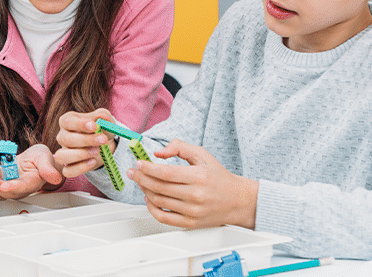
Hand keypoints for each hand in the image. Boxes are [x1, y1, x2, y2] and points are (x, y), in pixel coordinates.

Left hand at [0, 143, 63, 204]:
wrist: (33, 160)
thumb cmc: (40, 159)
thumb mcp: (45, 157)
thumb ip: (48, 167)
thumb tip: (56, 177)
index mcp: (32, 182)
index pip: (23, 187)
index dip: (14, 187)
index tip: (5, 185)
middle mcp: (20, 188)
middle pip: (8, 193)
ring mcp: (10, 188)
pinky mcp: (1, 186)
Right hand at [54, 109, 117, 178]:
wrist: (105, 144)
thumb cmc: (101, 129)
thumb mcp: (104, 120)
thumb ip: (103, 116)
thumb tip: (102, 117)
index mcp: (67, 121)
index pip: (67, 122)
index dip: (80, 124)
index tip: (95, 126)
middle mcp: (62, 137)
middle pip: (66, 139)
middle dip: (85, 140)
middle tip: (102, 139)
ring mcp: (64, 152)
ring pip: (61, 156)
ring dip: (80, 155)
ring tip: (97, 151)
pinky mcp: (68, 167)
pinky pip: (68, 171)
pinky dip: (80, 168)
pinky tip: (93, 161)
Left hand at [128, 139, 257, 229]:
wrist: (238, 201)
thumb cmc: (219, 178)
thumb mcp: (202, 155)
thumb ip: (179, 147)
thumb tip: (158, 153)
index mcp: (198, 177)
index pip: (165, 173)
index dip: (148, 168)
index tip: (139, 164)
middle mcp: (195, 195)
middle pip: (159, 187)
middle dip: (141, 178)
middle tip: (133, 172)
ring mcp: (192, 211)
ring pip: (159, 201)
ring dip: (145, 190)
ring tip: (141, 182)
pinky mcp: (190, 223)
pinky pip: (163, 218)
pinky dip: (151, 208)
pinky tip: (149, 199)